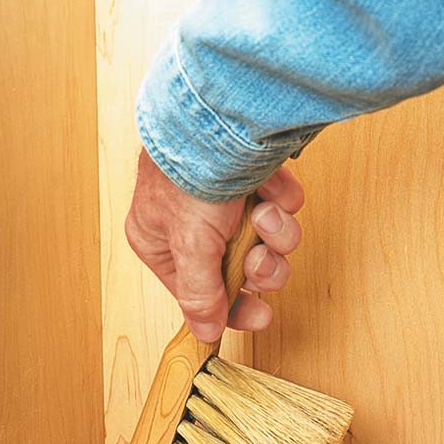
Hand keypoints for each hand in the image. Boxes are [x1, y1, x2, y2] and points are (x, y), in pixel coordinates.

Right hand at [124, 149, 303, 342]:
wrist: (220, 110)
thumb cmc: (191, 173)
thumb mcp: (191, 246)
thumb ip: (199, 295)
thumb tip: (204, 333)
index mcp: (160, 242)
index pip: (200, 292)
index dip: (233, 308)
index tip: (259, 316)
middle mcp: (191, 224)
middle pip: (241, 270)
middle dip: (260, 266)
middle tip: (262, 257)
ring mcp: (225, 200)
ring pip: (267, 242)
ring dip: (274, 233)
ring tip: (266, 212)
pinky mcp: (254, 177)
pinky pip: (281, 207)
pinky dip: (282, 199)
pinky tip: (271, 185)